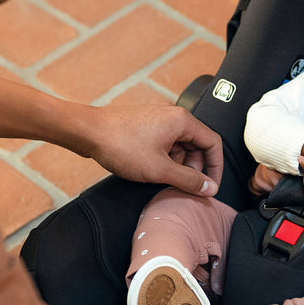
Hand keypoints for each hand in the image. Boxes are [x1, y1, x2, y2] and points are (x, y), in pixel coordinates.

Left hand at [82, 103, 222, 195]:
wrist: (87, 131)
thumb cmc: (121, 145)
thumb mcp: (159, 169)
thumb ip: (188, 180)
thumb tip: (210, 188)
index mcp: (182, 121)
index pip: (213, 143)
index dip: (216, 167)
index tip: (211, 186)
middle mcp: (174, 116)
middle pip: (197, 144)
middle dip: (194, 168)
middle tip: (184, 186)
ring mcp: (159, 119)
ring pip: (180, 145)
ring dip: (178, 164)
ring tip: (163, 179)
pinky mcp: (146, 125)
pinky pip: (166, 143)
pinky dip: (165, 158)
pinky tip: (152, 170)